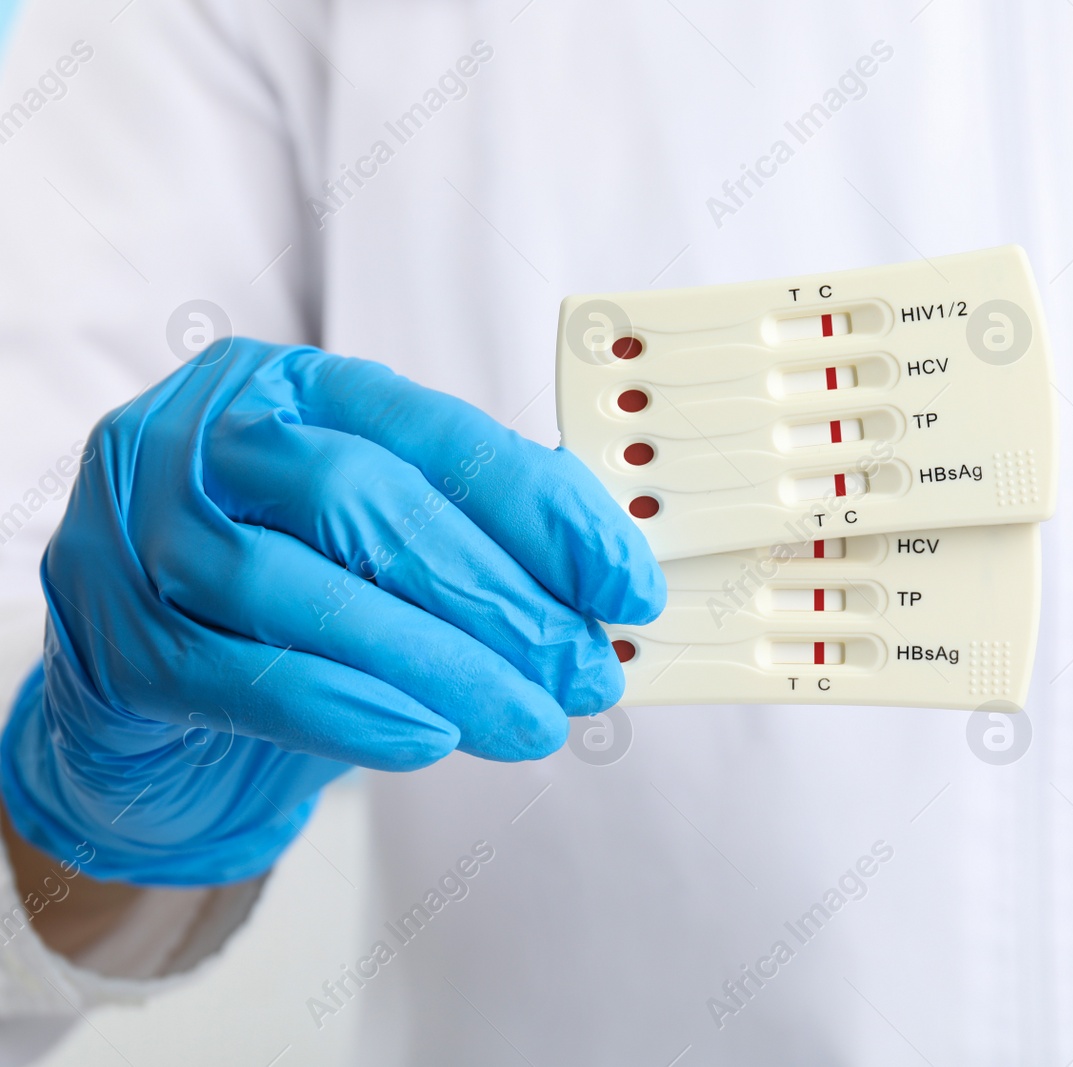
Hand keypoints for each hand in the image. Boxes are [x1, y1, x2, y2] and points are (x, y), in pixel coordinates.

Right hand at [0, 339, 662, 885]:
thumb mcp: (378, 550)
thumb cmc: (286, 613)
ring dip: (440, 661)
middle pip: (365, 499)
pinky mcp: (114, 640)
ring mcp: (143, 532)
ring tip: (531, 722)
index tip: (627, 585)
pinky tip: (429, 737)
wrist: (142, 706)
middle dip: (497, 594)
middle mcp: (207, 438)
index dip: (543, 510)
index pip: (435, 433)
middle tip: (584, 671)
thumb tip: (603, 585)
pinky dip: (346, 706)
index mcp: (292, 389)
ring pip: (302, 585)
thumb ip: (470, 540)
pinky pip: (239, 673)